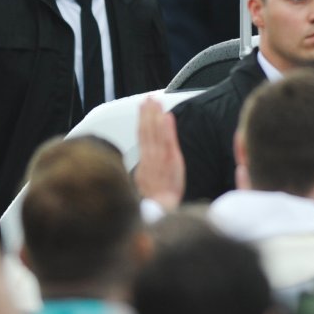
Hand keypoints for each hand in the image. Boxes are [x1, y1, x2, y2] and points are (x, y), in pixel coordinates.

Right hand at [134, 97, 183, 211]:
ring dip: (155, 116)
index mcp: (144, 165)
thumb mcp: (147, 186)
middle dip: (147, 114)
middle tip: (148, 97)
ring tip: (155, 101)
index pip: (142, 137)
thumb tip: (146, 155)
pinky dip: (167, 130)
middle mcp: (150, 161)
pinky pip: (168, 144)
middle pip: (147, 133)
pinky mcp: (170, 164)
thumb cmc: (156, 204)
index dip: (143, 120)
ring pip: (155, 135)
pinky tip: (167, 117)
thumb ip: (146, 169)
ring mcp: (159, 161)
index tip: (143, 106)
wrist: (161, 215)